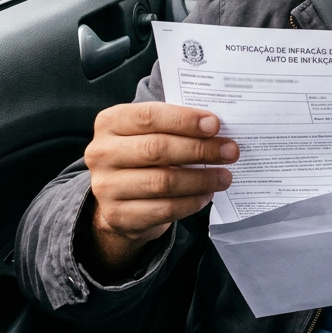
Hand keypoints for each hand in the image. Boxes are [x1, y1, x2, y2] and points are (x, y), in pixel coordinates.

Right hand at [81, 102, 237, 274]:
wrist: (118, 196)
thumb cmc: (143, 153)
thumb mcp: (149, 131)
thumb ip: (174, 124)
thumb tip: (215, 126)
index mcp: (109, 122)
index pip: (149, 116)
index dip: (184, 120)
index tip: (215, 124)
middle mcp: (101, 153)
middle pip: (157, 149)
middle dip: (200, 150)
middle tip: (230, 151)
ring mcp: (106, 187)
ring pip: (162, 182)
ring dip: (201, 179)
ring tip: (224, 176)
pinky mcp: (117, 216)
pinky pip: (162, 209)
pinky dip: (190, 202)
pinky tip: (207, 194)